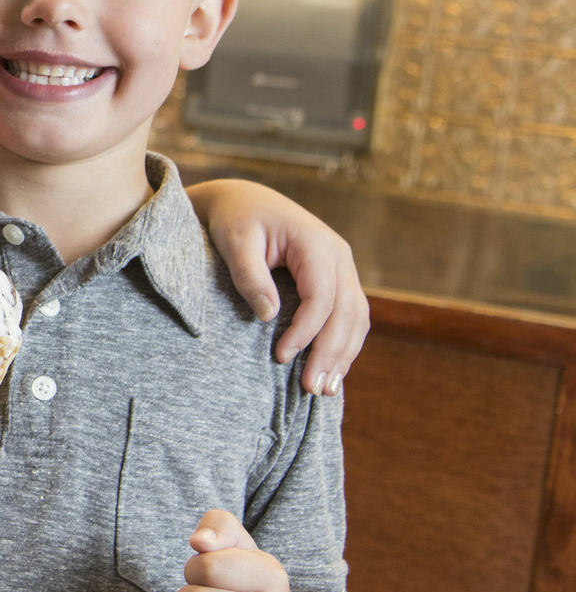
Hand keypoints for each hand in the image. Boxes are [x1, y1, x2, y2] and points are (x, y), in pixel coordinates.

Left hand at [199, 179, 367, 394]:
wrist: (245, 201)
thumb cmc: (236, 219)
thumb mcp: (234, 241)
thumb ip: (249, 276)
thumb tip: (269, 316)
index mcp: (316, 244)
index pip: (321, 297)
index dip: (305, 330)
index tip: (280, 356)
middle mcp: (339, 256)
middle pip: (347, 312)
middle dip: (331, 353)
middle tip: (310, 388)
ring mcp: (343, 268)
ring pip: (356, 319)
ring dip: (344, 355)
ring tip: (324, 390)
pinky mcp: (338, 281)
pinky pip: (351, 317)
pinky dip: (344, 344)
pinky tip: (332, 371)